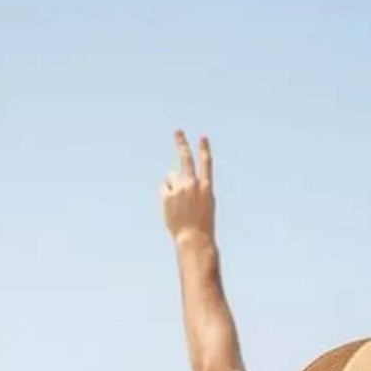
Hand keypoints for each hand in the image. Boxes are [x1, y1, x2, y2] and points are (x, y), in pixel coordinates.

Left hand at [161, 130, 214, 244]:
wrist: (194, 238)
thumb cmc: (201, 223)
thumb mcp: (205, 203)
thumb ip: (194, 187)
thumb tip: (174, 175)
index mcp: (206, 186)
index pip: (206, 162)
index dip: (204, 148)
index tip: (202, 136)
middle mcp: (192, 184)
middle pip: (186, 158)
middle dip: (182, 143)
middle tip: (178, 131)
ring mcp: (179, 189)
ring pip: (171, 176)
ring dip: (173, 184)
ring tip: (179, 202)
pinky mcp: (168, 195)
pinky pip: (164, 188)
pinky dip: (167, 194)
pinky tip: (172, 207)